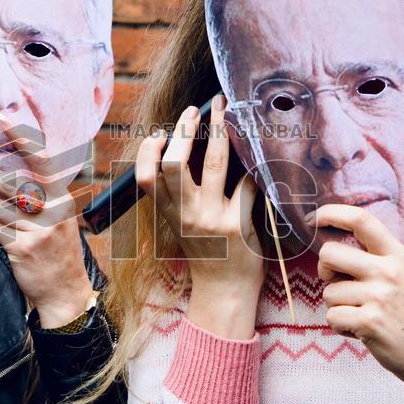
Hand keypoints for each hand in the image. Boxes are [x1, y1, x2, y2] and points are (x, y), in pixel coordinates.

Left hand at [0, 113, 92, 328]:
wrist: (66, 292)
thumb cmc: (59, 252)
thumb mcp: (59, 219)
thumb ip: (42, 196)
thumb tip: (13, 171)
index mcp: (62, 198)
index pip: (42, 160)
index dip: (23, 138)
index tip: (4, 116)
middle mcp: (53, 211)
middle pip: (12, 183)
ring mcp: (38, 232)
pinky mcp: (22, 250)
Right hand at [136, 95, 262, 339]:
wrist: (224, 292)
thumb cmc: (206, 255)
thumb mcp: (181, 227)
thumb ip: (178, 198)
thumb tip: (181, 152)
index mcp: (168, 215)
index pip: (146, 177)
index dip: (147, 151)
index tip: (158, 133)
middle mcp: (186, 215)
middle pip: (174, 164)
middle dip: (184, 130)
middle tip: (193, 110)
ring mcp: (212, 219)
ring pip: (211, 165)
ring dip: (218, 131)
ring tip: (222, 112)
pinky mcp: (238, 224)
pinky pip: (246, 184)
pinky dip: (253, 167)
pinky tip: (257, 155)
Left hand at [314, 204, 403, 403]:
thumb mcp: (403, 275)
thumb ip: (373, 260)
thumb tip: (329, 250)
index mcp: (396, 255)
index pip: (361, 220)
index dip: (332, 213)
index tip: (314, 218)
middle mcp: (388, 271)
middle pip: (329, 253)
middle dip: (324, 271)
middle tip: (339, 285)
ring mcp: (379, 296)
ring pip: (328, 292)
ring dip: (337, 307)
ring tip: (361, 315)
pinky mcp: (369, 322)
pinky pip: (332, 317)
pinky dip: (340, 326)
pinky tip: (360, 330)